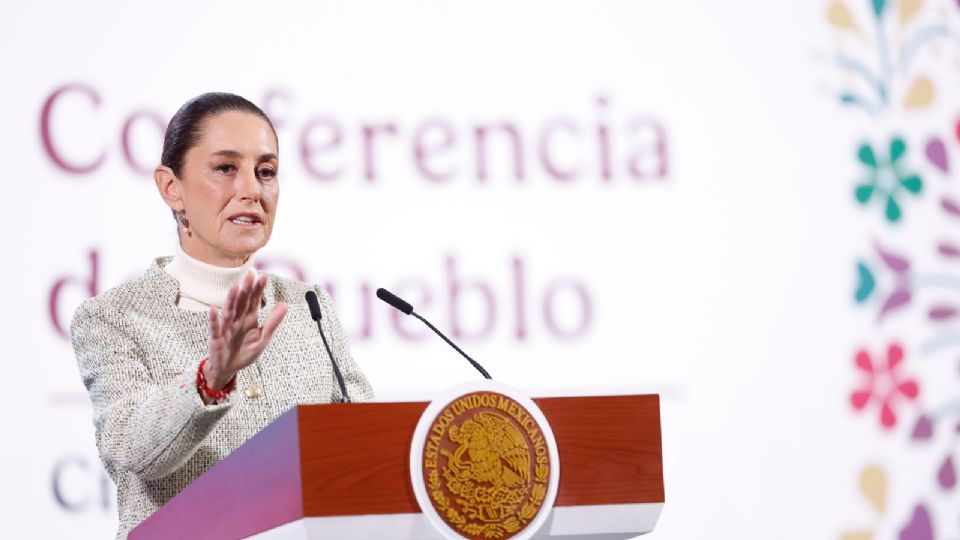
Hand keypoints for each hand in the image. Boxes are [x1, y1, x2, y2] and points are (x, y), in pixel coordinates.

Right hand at [202, 272, 287, 394]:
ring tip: (235, 288)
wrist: (229, 369)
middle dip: (246, 289)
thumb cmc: (245, 352)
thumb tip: (285, 304)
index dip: (258, 289)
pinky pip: (215, 328)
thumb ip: (273, 322)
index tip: (264, 276)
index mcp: (249, 318)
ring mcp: (226, 328)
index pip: (254, 300)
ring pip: (229, 311)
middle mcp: (237, 320)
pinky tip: (214, 309)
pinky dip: (214, 319)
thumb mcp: (263, 339)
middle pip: (242, 302)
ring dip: (231, 300)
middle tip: (251, 274)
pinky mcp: (216, 338)